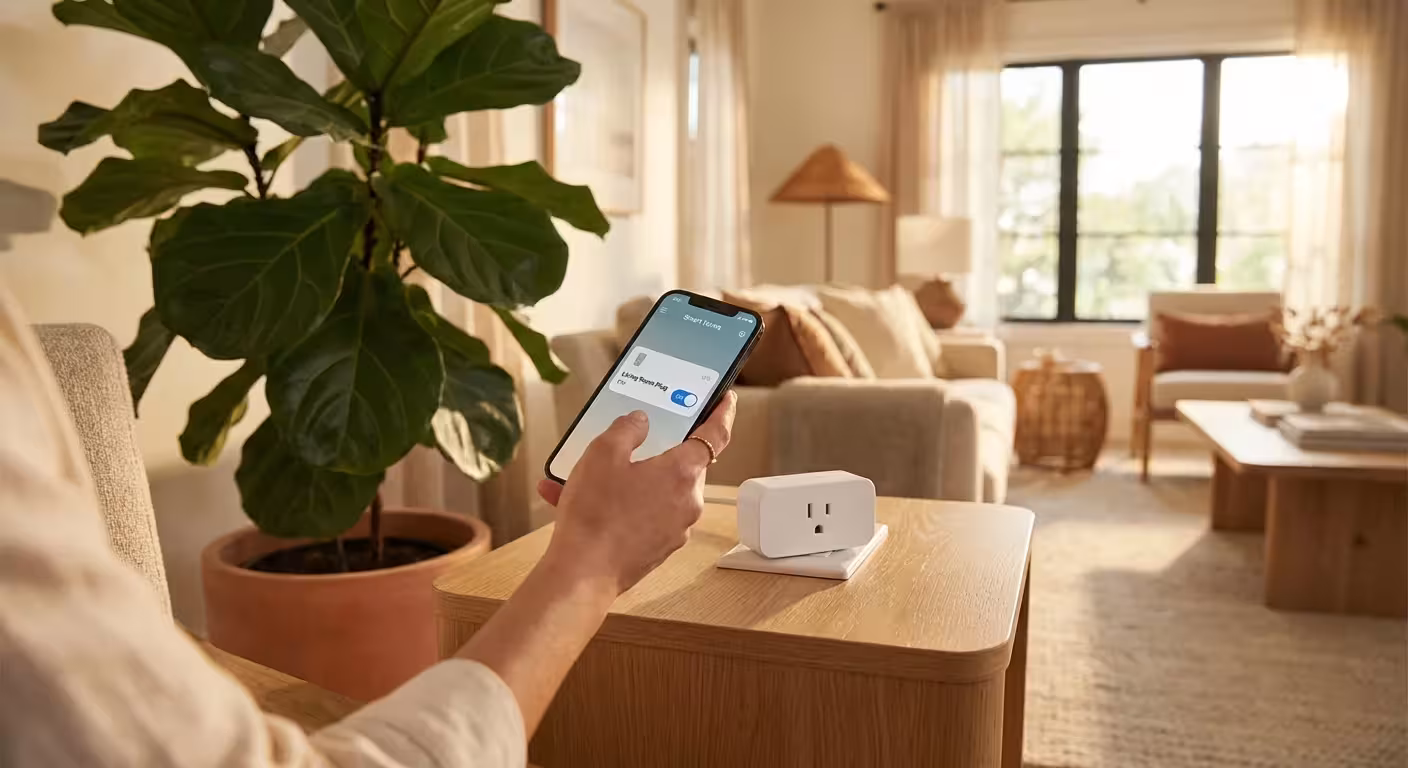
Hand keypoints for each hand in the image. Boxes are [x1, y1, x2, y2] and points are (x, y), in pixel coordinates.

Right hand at [537, 391, 736, 594]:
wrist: (583, 574)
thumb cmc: (595, 515)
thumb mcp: (602, 454)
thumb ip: (627, 429)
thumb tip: (640, 422)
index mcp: (682, 472)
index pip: (715, 434)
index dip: (722, 412)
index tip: (725, 399)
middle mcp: (687, 501)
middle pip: (682, 464)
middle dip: (658, 451)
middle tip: (634, 441)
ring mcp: (676, 528)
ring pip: (658, 491)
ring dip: (632, 480)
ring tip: (588, 477)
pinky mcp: (659, 547)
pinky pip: (645, 515)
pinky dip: (623, 505)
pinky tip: (585, 503)